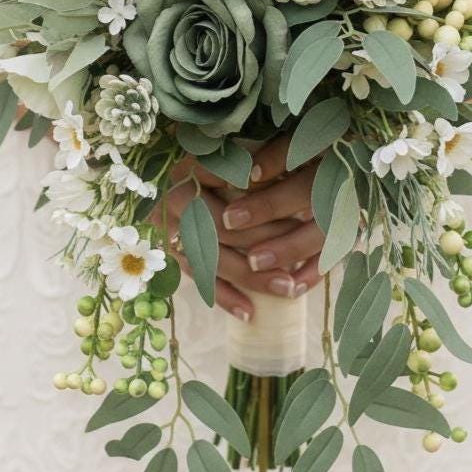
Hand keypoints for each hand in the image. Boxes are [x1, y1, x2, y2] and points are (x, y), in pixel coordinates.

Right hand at [158, 136, 324, 320]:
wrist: (190, 182)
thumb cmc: (239, 166)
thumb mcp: (248, 159)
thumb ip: (262, 167)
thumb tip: (280, 185)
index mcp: (194, 166)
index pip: (227, 187)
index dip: (259, 202)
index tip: (298, 215)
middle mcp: (176, 195)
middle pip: (221, 227)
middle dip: (262, 244)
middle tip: (300, 255)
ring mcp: (171, 226)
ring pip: (212, 258)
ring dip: (250, 277)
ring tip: (286, 288)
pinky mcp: (173, 251)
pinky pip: (199, 279)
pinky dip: (225, 297)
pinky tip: (249, 312)